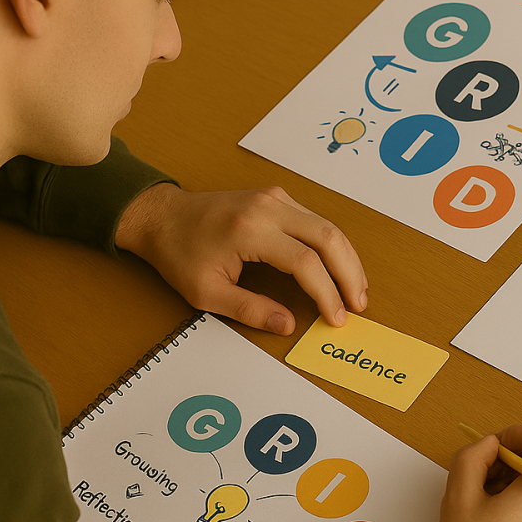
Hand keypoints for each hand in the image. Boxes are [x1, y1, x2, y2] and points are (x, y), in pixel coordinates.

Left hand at [115, 183, 367, 333]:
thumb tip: (288, 324)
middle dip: (350, 273)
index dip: (327, 293)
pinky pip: (315, 220)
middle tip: (359, 304)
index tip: (336, 318)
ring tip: (356, 290)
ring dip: (347, 259)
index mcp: (249, 230)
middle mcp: (268, 207)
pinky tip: (338, 268)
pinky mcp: (277, 198)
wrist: (162, 216)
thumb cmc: (179, 254)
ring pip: (327, 226)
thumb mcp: (206, 292)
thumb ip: (250, 309)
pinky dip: (333, 246)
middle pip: (328, 237)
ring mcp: (274, 198)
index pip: (305, 262)